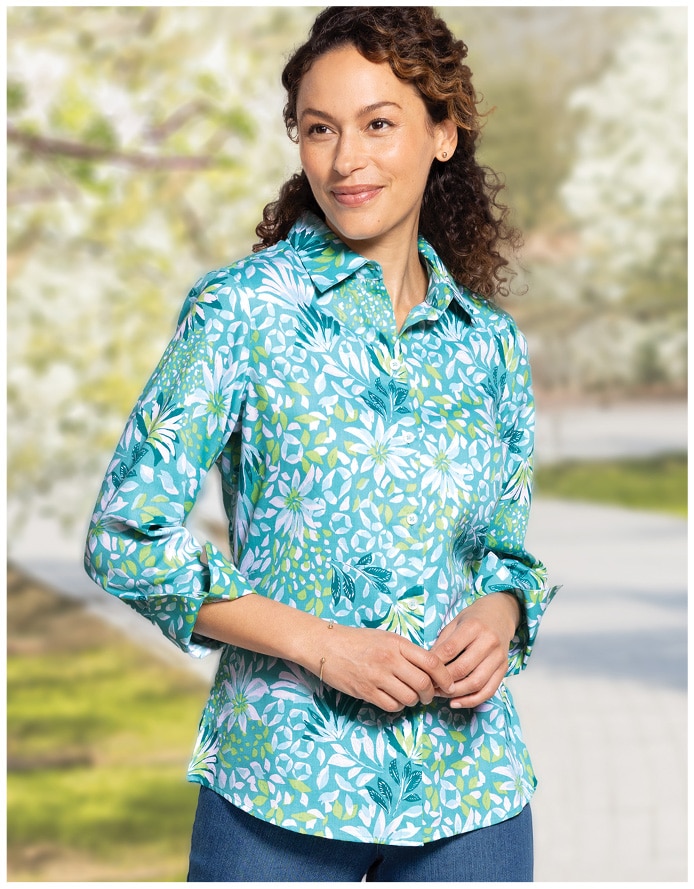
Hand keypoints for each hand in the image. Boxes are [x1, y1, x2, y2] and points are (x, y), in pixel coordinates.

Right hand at [320, 625, 454, 712]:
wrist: (326, 646)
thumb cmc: (357, 640)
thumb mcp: (385, 638)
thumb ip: (406, 651)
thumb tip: (430, 670)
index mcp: (397, 643)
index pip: (432, 662)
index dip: (445, 677)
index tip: (448, 684)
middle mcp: (389, 659)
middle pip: (423, 683)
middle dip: (430, 694)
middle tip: (429, 695)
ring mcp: (377, 676)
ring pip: (409, 697)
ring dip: (413, 700)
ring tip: (409, 696)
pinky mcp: (366, 691)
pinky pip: (392, 706)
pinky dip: (397, 705)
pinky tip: (393, 699)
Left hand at [429, 593, 519, 708]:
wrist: (500, 615)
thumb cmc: (474, 619)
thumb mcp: (455, 623)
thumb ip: (442, 642)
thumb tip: (427, 664)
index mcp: (473, 627)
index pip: (450, 650)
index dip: (435, 664)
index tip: (423, 672)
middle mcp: (488, 641)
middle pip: (462, 668)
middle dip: (443, 681)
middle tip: (430, 686)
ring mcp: (499, 656)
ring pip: (476, 683)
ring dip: (456, 693)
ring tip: (441, 694)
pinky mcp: (504, 668)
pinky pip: (489, 691)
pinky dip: (472, 700)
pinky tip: (456, 702)